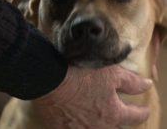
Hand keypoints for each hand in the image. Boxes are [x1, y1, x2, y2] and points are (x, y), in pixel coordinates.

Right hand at [33, 66, 152, 128]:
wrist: (48, 80)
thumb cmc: (80, 75)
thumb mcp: (111, 73)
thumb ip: (131, 82)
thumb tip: (147, 85)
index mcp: (113, 114)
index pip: (134, 117)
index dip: (141, 112)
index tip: (144, 109)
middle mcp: (97, 127)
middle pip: (114, 128)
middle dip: (118, 121)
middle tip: (117, 113)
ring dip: (97, 123)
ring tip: (95, 116)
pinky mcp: (60, 128)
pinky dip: (77, 124)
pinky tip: (75, 117)